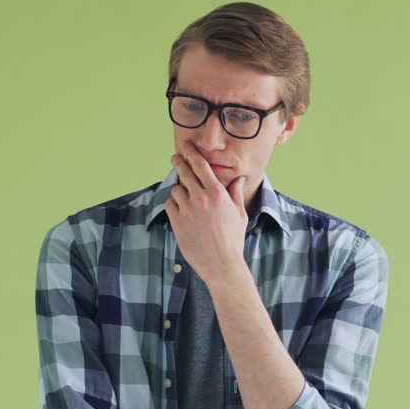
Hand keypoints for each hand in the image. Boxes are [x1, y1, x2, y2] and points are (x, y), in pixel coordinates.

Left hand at [165, 140, 247, 284]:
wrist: (221, 263)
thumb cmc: (233, 239)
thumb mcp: (239, 214)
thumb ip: (235, 193)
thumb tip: (238, 179)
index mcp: (218, 193)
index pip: (201, 166)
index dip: (191, 153)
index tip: (186, 145)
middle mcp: (201, 198)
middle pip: (184, 172)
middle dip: (178, 162)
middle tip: (175, 157)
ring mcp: (187, 209)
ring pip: (176, 189)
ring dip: (180, 192)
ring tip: (187, 201)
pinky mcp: (177, 221)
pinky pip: (170, 205)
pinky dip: (174, 206)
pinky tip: (181, 213)